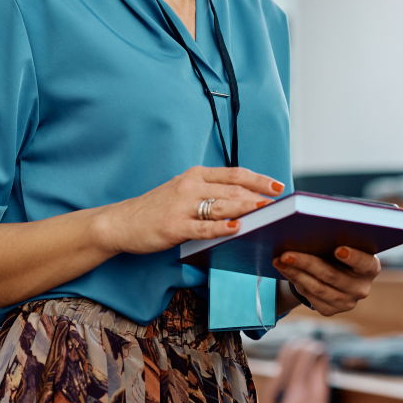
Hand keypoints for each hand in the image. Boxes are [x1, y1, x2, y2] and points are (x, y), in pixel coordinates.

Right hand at [95, 166, 283, 256]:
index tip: (278, 186)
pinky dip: (222, 228)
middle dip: (258, 197)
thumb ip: (210, 191)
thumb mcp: (184, 190)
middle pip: (232, 190)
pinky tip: (237, 229)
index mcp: (196, 174)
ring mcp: (182, 206)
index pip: (234, 174)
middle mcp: (191, 185)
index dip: (258, 179)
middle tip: (279, 205)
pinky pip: (203, 227)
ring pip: (221, 206)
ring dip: (246, 209)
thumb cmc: (158, 207)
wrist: (122, 222)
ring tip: (266, 213)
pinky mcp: (174, 226)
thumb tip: (245, 198)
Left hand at [273, 245, 381, 316]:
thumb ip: (337, 238)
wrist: (337, 271)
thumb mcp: (345, 242)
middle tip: (287, 254)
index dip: (353, 256)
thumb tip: (309, 231)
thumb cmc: (340, 249)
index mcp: (371, 267)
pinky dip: (296, 281)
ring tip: (279, 260)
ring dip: (295, 273)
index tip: (338, 249)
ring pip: (317, 288)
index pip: (365, 263)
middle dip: (307, 263)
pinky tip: (285, 270)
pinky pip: (310, 296)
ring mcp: (347, 302)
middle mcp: (361, 288)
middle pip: (332, 276)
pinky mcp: (330, 310)